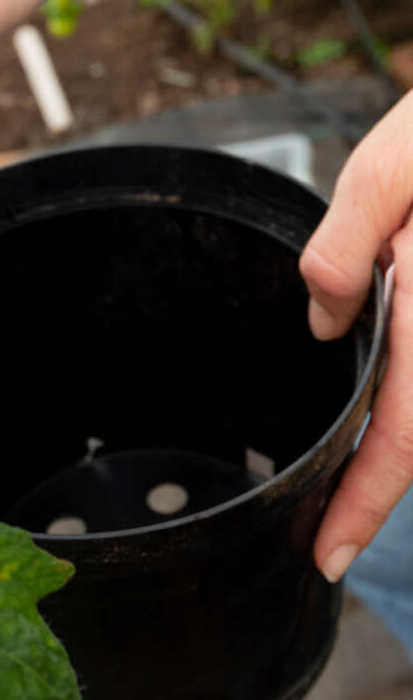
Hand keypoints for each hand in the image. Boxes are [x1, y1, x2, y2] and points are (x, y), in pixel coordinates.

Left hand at [300, 90, 412, 580]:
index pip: (402, 435)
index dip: (365, 502)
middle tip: (328, 535)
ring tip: (347, 493)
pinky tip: (378, 418)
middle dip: (375, 496)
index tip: (328, 552)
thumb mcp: (385, 174)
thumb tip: (322, 323)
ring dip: (393, 456)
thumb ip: (345, 250)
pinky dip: (408, 414)